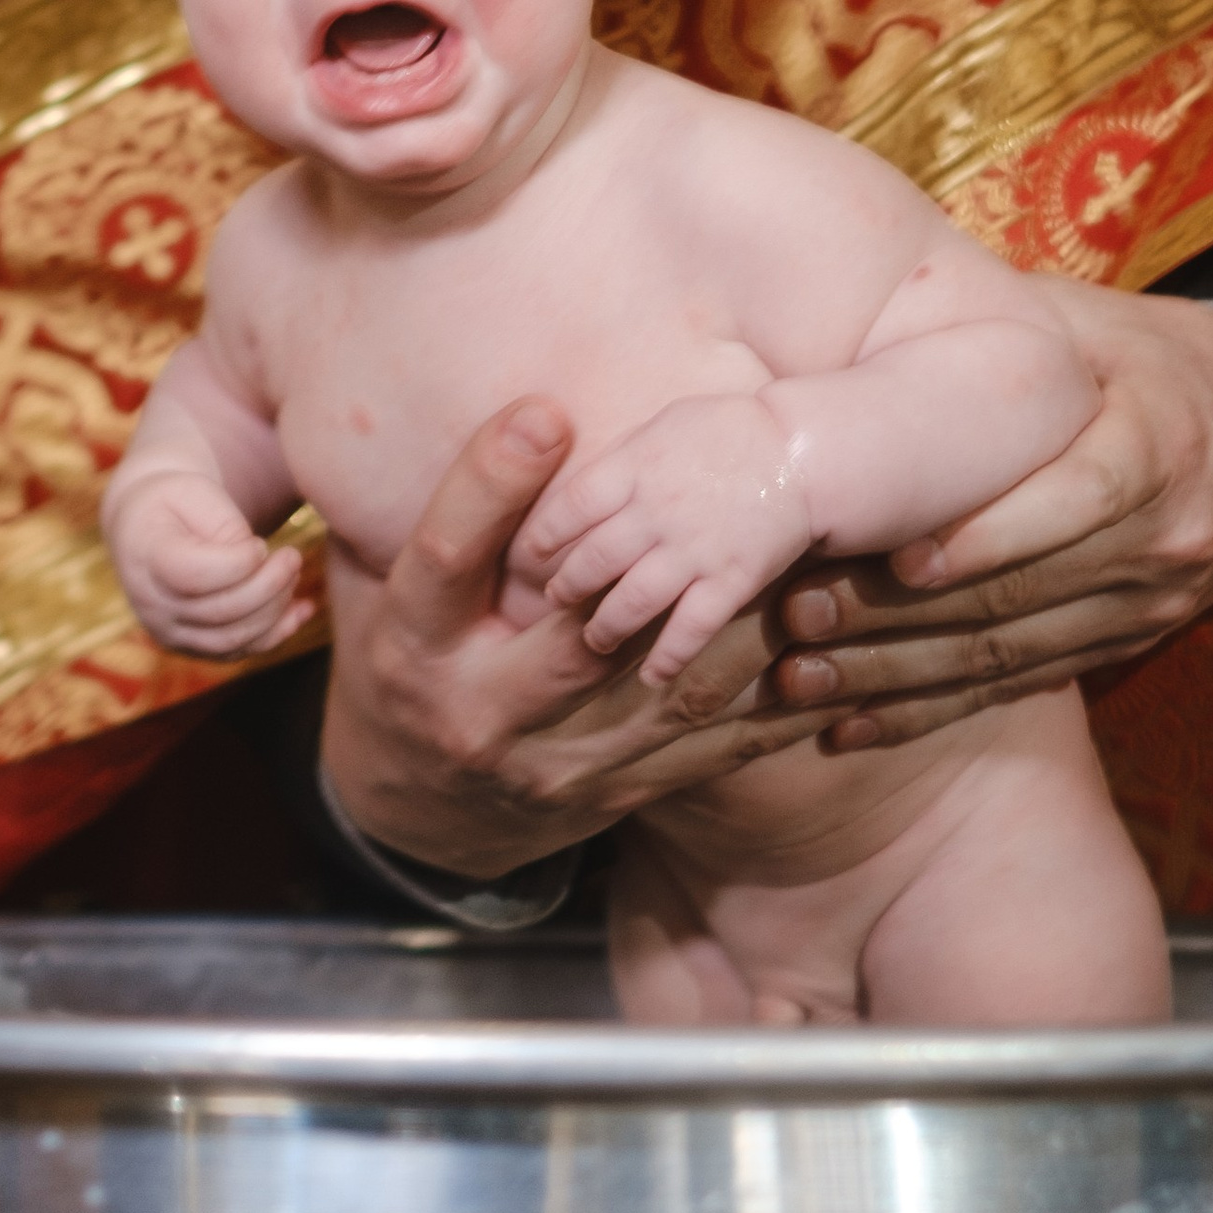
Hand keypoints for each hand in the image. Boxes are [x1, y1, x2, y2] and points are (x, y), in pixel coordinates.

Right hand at [106, 467, 312, 660]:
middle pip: (220, 611)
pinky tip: (302, 608)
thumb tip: (258, 564)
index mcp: (147, 558)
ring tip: (293, 574)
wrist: (147, 528)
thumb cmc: (176, 502)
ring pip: (232, 639)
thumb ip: (225, 527)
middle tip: (293, 557)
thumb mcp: (194, 490)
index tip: (261, 544)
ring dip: (274, 610)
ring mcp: (169, 631)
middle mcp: (152, 604)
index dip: (238, 564)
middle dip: (268, 586)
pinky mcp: (190, 646)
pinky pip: (238, 652)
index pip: (194, 575)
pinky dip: (276, 634)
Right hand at [321, 399, 830, 879]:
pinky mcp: (606, 799)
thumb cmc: (414, 659)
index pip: (442, 557)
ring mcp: (547, 767)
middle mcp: (476, 713)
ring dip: (741, 646)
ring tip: (805, 581)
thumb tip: (516, 410)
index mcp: (409, 646)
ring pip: (661, 704)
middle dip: (657, 578)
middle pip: (570, 644)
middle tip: (730, 506)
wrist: (417, 802)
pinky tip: (820, 667)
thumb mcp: (393, 589)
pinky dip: (765, 713)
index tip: (544, 413)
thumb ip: (451, 514)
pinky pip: (700, 757)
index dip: (490, 485)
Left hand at [513, 393, 806, 681]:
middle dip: (566, 588)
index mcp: (635, 467)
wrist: (804, 450)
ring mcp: (693, 550)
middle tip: (556, 601)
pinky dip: (668, 658)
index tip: (532, 555)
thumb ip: (623, 459)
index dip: (543, 536)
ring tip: (594, 640)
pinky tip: (653, 677)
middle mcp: (656, 512)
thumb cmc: (733, 431)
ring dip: (604, 629)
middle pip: (592, 561)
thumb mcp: (666, 424)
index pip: (570, 508)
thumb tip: (580, 484)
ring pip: (630, 603)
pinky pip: (691, 629)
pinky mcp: (730, 580)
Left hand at [766, 288, 1212, 748]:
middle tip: (800, 617)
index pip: (1071, 502)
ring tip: (800, 676)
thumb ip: (993, 327)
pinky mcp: (1124, 646)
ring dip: (899, 673)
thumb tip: (860, 301)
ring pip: (1011, 655)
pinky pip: (1020, 687)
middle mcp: (1163, 538)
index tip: (893, 556)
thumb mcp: (1083, 324)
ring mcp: (1148, 605)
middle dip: (903, 615)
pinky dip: (932, 708)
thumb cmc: (1132, 359)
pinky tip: (853, 723)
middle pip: (1023, 592)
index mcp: (1156, 445)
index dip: (982, 538)